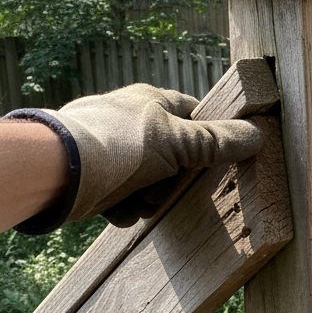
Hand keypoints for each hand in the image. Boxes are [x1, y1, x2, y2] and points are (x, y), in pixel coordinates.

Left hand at [6, 84, 263, 231]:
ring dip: (148, 199)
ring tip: (137, 203)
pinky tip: (114, 210)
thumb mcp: (179, 143)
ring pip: (147, 180)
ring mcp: (107, 148)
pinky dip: (121, 208)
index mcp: (151, 101)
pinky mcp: (89, 176)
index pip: (194, 114)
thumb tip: (258, 135)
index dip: (207, 139)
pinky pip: (119, 196)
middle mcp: (129, 121)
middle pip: (173, 157)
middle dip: (172, 182)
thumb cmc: (119, 147)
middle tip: (166, 189)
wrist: (54, 171)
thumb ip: (218, 143)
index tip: (212, 161)